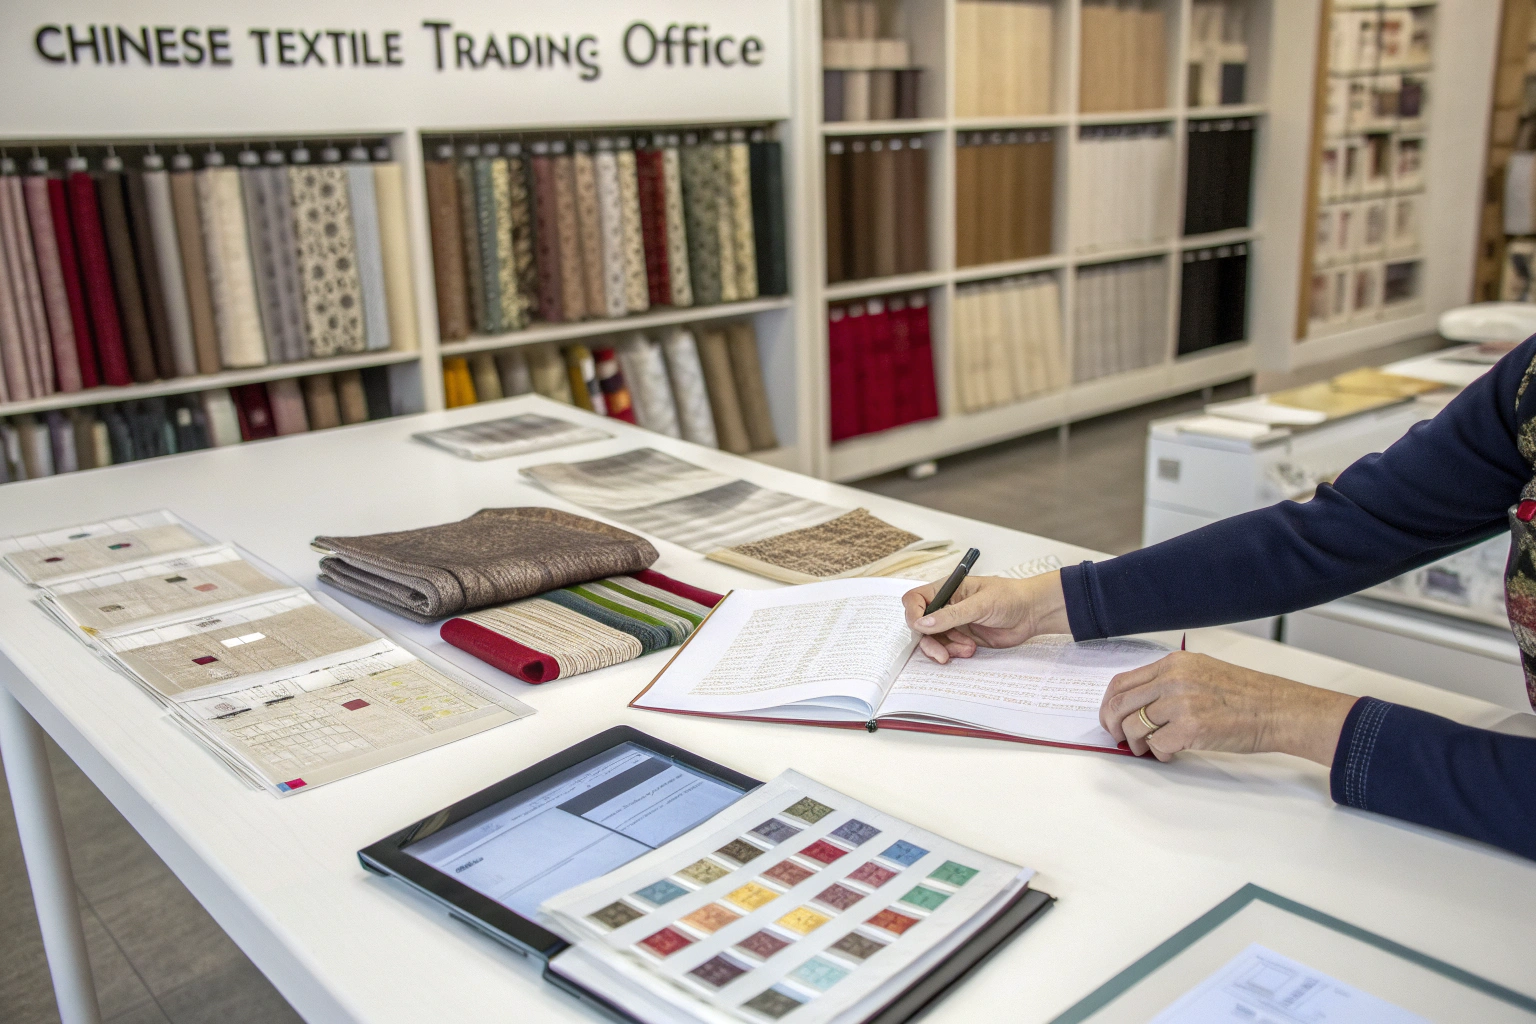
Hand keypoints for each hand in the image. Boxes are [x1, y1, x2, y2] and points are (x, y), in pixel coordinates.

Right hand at [902, 571, 1070, 663]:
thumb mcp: (980, 604)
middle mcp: (946, 606)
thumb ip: (951, 615)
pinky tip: (970, 650)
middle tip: (942, 654)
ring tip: (967, 649)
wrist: (1033, 613)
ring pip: (933, 640)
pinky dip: (954, 652)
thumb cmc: (1009, 598)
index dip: (913, 613)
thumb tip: (923, 623)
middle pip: (921, 625)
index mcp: (946, 589)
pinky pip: (948, 648)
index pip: (915, 599)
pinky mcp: (963, 638)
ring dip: (946, 648)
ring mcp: (954, 623)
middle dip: (929, 641)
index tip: (920, 627)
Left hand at [1100, 651, 1356, 765]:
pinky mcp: (1190, 728)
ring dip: (1136, 743)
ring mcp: (1181, 703)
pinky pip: (1157, 745)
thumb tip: (1139, 705)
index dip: (1109, 704)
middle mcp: (1173, 679)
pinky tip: (1171, 754)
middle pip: (1120, 704)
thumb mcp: (1202, 672)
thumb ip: (1169, 682)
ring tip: (1149, 749)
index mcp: (1173, 664)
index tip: (1110, 718)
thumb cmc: (1246, 694)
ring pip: (1134, 727)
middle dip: (1113, 726)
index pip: (1122, 682)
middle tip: (1119, 739)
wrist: (1277, 709)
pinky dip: (1159, 754)